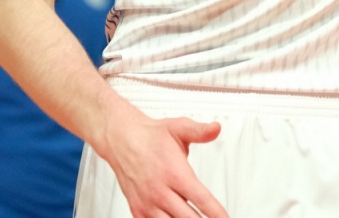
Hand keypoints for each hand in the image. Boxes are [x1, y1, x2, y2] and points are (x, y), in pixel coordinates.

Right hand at [105, 113, 226, 217]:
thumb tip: (216, 128)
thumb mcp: (179, 128)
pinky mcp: (138, 211)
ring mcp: (148, 204)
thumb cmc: (151, 136)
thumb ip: (200, 131)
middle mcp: (160, 191)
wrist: (122, 140)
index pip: (201, 199)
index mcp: (174, 173)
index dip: (216, 213)